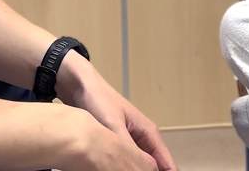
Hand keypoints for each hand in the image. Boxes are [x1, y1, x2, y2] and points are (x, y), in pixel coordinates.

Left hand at [59, 55, 176, 170]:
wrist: (80, 86)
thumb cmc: (99, 101)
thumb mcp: (113, 125)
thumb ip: (128, 150)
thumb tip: (141, 169)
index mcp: (149, 133)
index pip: (168, 165)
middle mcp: (144, 139)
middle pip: (155, 168)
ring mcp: (131, 143)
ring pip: (140, 166)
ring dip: (135, 170)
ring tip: (117, 169)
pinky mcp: (118, 145)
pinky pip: (126, 163)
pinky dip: (123, 168)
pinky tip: (112, 169)